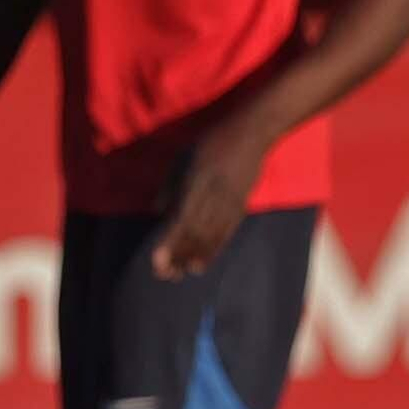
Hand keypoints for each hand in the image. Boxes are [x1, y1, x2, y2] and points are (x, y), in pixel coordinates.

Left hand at [152, 118, 267, 279]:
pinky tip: (201, 264)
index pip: (181, 219)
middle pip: (194, 233)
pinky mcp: (241, 207)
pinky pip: (225, 234)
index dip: (169, 242)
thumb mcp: (184, 157)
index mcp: (196, 181)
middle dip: (178, 256)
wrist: (252, 133)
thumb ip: (170, 185)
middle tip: (163, 275)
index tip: (157, 260)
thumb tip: (158, 212)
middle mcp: (214, 195)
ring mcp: (230, 203)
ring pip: (210, 237)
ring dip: (193, 258)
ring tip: (179, 274)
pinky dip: (212, 251)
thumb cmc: (212, 142)